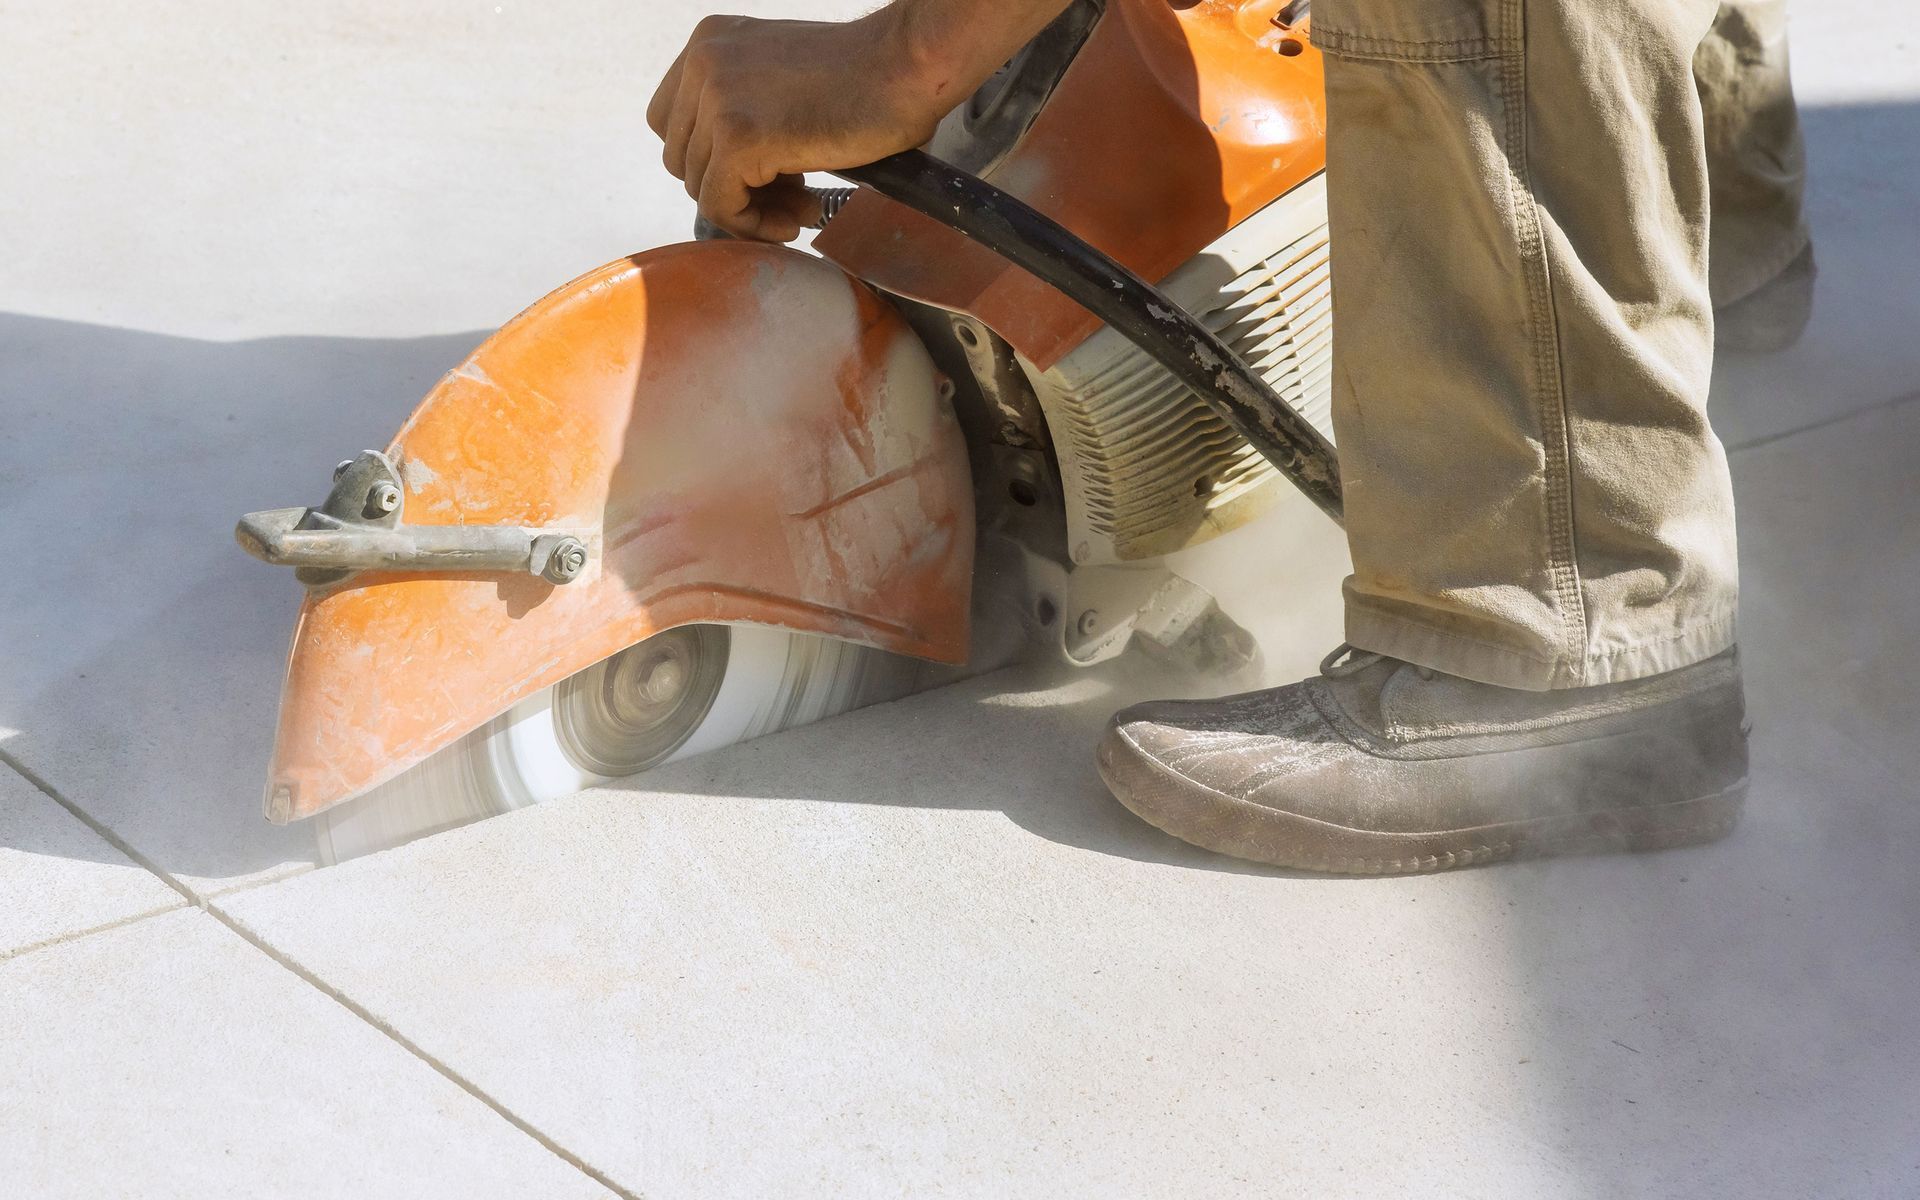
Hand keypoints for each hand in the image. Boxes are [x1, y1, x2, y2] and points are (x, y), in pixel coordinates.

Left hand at [647, 13, 949, 240]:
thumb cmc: (864, 78)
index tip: (762, 171)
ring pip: (699, 186)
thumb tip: (726, 176)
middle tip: (791, 196)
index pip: (671, 122)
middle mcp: (702, 63)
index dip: (712, 158)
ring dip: (751, 209)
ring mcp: (716, 100)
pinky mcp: (739, 139)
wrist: (906, 68)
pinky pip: (720, 206)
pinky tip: (799, 219)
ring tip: (803, 207)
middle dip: (733, 187)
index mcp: (708, 44)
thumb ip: (742, 107)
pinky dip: (755, 225)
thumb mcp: (779, 77)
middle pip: (681, 158)